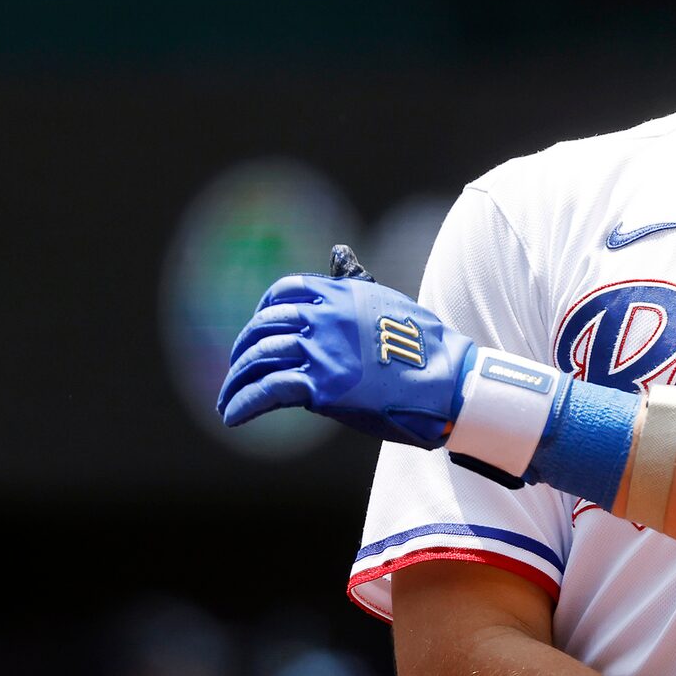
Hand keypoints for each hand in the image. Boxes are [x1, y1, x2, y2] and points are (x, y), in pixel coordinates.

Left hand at [216, 269, 476, 445]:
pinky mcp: (322, 387)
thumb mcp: (389, 303)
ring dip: (237, 380)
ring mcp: (321, 351)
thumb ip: (356, 288)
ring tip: (226, 399)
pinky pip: (267, 391)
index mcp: (341, 294)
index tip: (258, 328)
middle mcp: (325, 317)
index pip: (286, 291)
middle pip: (264, 327)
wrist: (449, 381)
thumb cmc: (427, 348)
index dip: (264, 310)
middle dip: (244, 349)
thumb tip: (337, 260)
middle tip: (237, 369)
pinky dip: (243, 403)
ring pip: (259, 358)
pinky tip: (233, 415)